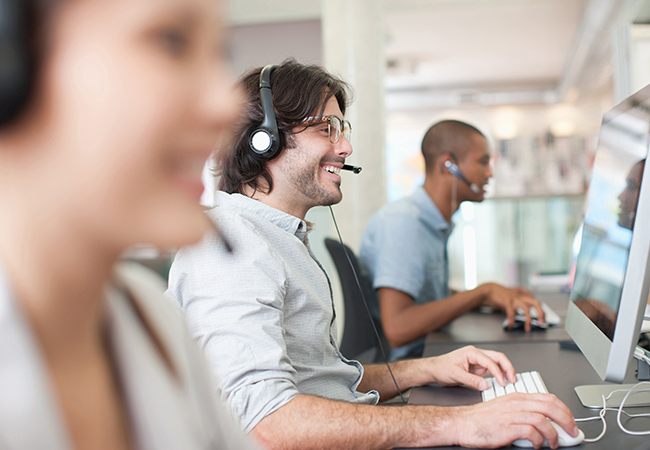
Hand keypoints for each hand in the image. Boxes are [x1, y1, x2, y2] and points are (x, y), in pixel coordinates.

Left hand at [426, 345, 516, 389]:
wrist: (434, 369)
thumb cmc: (441, 368)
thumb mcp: (455, 375)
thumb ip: (471, 380)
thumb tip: (485, 385)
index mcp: (471, 352)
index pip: (490, 361)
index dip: (498, 372)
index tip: (502, 383)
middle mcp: (476, 355)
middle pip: (498, 357)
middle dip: (508, 367)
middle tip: (513, 379)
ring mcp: (478, 361)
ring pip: (497, 363)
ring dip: (505, 371)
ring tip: (511, 381)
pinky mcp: (478, 368)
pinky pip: (492, 370)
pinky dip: (499, 375)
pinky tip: (502, 381)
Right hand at [451, 393, 578, 449]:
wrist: (462, 423)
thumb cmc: (481, 419)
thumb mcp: (505, 409)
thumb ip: (523, 412)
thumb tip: (543, 422)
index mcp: (517, 397)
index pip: (548, 398)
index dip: (564, 409)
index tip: (570, 420)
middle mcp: (516, 403)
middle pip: (550, 406)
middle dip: (567, 420)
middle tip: (572, 431)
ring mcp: (512, 414)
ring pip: (543, 419)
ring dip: (554, 434)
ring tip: (554, 443)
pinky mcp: (507, 427)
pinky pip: (532, 432)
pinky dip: (539, 441)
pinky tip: (537, 445)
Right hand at [481, 283, 544, 331]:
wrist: (488, 290)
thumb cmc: (499, 293)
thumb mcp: (511, 293)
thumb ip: (519, 295)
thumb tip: (526, 302)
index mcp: (522, 295)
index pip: (535, 301)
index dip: (541, 310)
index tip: (542, 318)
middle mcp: (520, 296)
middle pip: (535, 302)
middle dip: (540, 312)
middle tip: (542, 322)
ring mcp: (514, 299)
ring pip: (526, 309)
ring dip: (528, 319)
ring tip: (527, 328)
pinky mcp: (507, 302)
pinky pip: (512, 313)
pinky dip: (512, 320)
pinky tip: (511, 325)